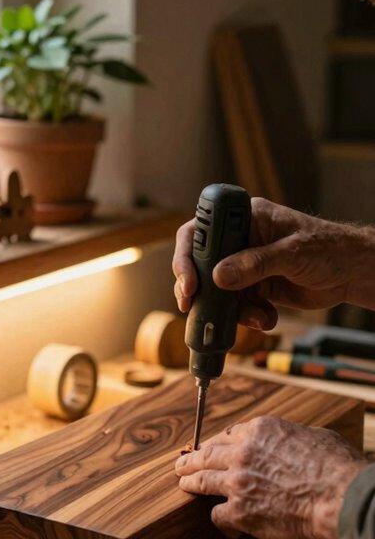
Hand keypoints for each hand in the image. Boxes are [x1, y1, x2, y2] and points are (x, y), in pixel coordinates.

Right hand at [173, 197, 372, 330]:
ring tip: (255, 317)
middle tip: (192, 305)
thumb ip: (255, 264)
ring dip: (230, 309)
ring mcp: (246, 266)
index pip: (202, 231)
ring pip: (218, 291)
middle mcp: (241, 241)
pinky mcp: (255, 288)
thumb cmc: (328, 249)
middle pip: (201, 264)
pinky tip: (268, 318)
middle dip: (198, 288)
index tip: (189, 283)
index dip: (187, 256)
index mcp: (246, 219)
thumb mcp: (291, 253)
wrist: (351, 273)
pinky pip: (238, 306)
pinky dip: (249, 317)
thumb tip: (218, 276)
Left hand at [175, 416, 366, 538]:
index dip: (219, 443)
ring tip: (183, 484)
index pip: (229, 435)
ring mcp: (237, 482)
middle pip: (208, 454)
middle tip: (182, 463)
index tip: (213, 447)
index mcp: (260, 430)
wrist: (339, 498)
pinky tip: (226, 527)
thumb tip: (296, 443)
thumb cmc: (336, 468)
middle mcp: (242, 453)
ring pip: (202, 480)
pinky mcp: (239, 511)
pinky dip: (220, 521)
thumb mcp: (315, 436)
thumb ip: (294, 438)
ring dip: (190, 482)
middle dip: (192, 459)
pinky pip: (217, 515)